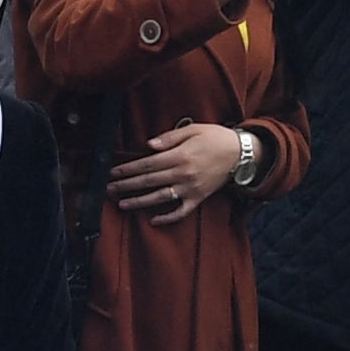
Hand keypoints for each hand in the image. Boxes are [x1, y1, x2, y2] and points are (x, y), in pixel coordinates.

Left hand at [110, 121, 242, 223]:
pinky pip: (180, 212)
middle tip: (109, 189)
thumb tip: (148, 145)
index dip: (128, 169)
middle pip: (148, 181)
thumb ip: (169, 138)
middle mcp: (182, 174)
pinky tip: (153, 220)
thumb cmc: (215, 138)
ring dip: (139, 202)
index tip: (113, 172)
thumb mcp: (193, 130)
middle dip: (126, 185)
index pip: (147, 164)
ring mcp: (190, 188)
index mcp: (180, 156)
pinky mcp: (198, 198)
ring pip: (159, 198)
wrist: (240, 153)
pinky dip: (167, 218)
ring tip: (122, 204)